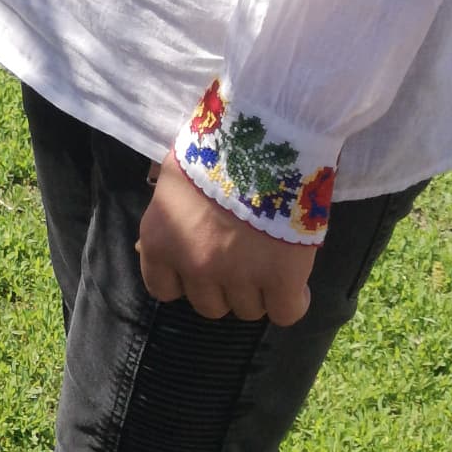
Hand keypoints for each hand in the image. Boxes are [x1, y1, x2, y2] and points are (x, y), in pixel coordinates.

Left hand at [138, 160, 316, 324]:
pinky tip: (294, 283)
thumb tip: (157, 242)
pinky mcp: (281, 279)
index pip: (163, 289)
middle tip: (241, 261)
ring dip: (258, 291)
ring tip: (269, 262)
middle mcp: (194, 265)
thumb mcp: (172, 180)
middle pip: (209, 305)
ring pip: (248, 310)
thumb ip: (169, 218)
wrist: (263, 138)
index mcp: (161, 241)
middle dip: (224, 287)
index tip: (201, 267)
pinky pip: (286, 312)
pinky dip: (291, 302)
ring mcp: (238, 275)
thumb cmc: (214, 149)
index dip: (185, 281)